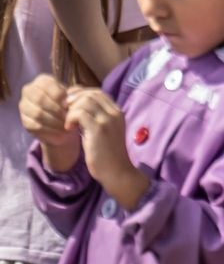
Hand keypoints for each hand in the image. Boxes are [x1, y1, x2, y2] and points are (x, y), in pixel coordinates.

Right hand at [20, 76, 74, 149]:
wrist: (63, 122)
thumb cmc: (69, 104)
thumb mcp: (74, 95)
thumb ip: (73, 94)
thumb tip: (68, 100)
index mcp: (41, 80)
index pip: (47, 85)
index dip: (59, 95)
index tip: (68, 104)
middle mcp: (29, 91)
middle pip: (40, 99)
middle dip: (56, 109)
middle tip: (68, 117)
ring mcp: (24, 107)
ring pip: (37, 113)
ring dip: (54, 120)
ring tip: (66, 125)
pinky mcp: (25, 122)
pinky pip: (35, 125)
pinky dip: (50, 129)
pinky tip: (60, 131)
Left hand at [66, 88, 147, 209]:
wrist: (117, 171)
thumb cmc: (108, 155)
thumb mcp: (105, 132)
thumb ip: (97, 119)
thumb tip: (79, 108)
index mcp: (117, 112)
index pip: (98, 92)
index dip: (81, 95)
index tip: (70, 107)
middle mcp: (115, 112)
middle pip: (91, 93)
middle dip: (74, 101)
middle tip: (65, 115)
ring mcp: (108, 119)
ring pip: (84, 101)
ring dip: (71, 110)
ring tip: (68, 124)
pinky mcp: (98, 129)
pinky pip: (79, 113)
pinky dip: (70, 118)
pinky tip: (69, 129)